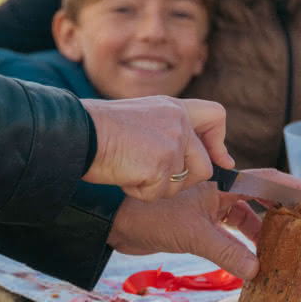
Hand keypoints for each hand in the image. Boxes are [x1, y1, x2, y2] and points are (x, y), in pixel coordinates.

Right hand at [81, 97, 234, 200]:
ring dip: (157, 186)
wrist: (79, 133)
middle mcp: (179, 122)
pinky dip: (140, 191)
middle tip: (149, 173)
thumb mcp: (142, 120)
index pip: (216, 115)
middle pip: (203, 166)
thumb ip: (170, 132)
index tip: (221, 162)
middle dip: (181, 180)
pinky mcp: (162, 164)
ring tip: (131, 168)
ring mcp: (173, 142)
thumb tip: (201, 158)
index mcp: (174, 108)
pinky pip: (159, 193)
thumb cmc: (99, 132)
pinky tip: (124, 174)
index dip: (219, 143)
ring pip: (181, 184)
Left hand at [107, 179, 268, 279]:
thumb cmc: (152, 216)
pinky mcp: (201, 221)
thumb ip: (226, 251)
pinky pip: (230, 231)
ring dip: (262, 232)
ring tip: (280, 250)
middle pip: (262, 198)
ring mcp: (211, 206)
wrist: (117, 220)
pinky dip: (242, 244)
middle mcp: (221, 190)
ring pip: (246, 217)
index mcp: (223, 182)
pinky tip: (250, 260)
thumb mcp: (194, 234)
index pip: (268, 181)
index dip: (295, 189)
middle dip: (284, 211)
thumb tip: (255, 270)